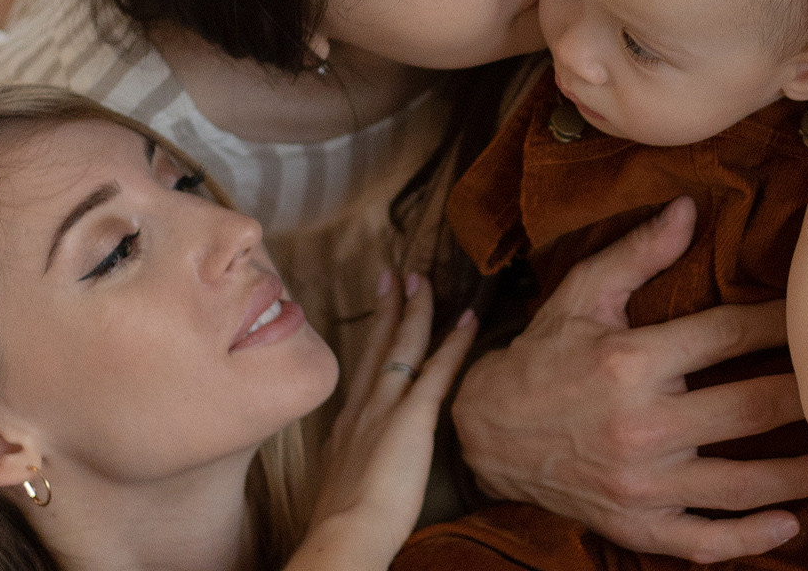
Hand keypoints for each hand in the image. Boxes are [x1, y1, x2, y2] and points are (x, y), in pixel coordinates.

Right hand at [293, 272, 477, 569]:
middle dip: (387, 308)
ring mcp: (386, 407)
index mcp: (345, 425)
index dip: (370, 339)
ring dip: (416, 310)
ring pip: (403, 346)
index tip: (377, 312)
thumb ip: (349, 464)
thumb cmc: (342, 523)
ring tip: (422, 279)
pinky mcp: (413, 417)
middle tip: (394, 274)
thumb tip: (356, 467)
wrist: (345, 533)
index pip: (362, 370)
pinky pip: (438, 369)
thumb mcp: (337, 483)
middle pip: (376, 346)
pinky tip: (469, 319)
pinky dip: (455, 342)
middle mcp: (362, 407)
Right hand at [452, 197, 807, 561]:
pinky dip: (748, 537)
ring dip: (800, 475)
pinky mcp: (634, 523)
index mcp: (631, 362)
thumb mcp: (582, 295)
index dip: (779, 323)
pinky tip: (789, 524)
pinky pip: (701, 537)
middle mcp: (641, 426)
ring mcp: (641, 483)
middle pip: (749, 409)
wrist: (482, 432)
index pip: (727, 336)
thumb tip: (689, 208)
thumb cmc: (541, 356)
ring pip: (740, 482)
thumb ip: (638, 252)